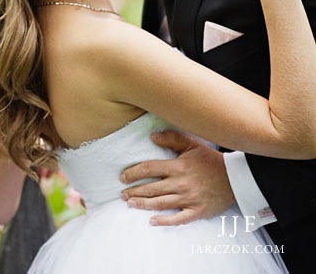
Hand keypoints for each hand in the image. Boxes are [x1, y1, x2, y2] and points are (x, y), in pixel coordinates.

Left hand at [118, 130, 233, 225]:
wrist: (236, 178)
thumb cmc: (211, 160)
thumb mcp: (193, 144)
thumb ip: (172, 139)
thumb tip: (152, 137)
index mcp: (178, 166)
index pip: (149, 168)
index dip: (133, 173)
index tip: (123, 177)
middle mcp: (181, 183)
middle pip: (151, 188)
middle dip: (134, 191)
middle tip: (122, 194)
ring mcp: (189, 198)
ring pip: (161, 203)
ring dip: (143, 204)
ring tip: (130, 204)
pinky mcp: (197, 211)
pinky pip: (179, 218)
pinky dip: (165, 221)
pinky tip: (152, 221)